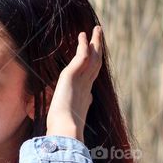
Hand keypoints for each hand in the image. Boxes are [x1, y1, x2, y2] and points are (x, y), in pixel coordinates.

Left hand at [43, 25, 102, 141]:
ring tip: (96, 30)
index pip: (91, 79)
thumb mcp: (64, 123)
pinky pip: (82, 56)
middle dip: (98, 50)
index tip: (95, 59)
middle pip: (95, 64)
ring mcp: (82, 81)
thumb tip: (63, 130)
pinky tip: (82, 35)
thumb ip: (66, 121)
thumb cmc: (62, 132)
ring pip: (93, 57)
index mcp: (85, 98)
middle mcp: (86, 87)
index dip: (94, 68)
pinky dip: (83, 45)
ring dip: (94, 43)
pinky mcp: (73, 75)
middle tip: (100, 38)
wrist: (65, 130)